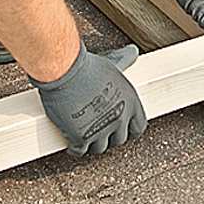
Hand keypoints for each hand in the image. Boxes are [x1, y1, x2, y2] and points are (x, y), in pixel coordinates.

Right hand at [31, 42, 146, 155]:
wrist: (65, 71)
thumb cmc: (87, 66)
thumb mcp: (112, 64)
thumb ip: (124, 62)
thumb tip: (133, 52)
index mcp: (131, 102)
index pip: (138, 127)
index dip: (128, 128)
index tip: (121, 128)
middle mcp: (119, 118)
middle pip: (119, 140)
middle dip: (110, 136)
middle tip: (99, 128)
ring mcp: (101, 130)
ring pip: (100, 148)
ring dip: (93, 143)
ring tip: (86, 134)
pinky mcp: (81, 137)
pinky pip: (80, 151)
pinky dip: (75, 148)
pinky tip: (71, 142)